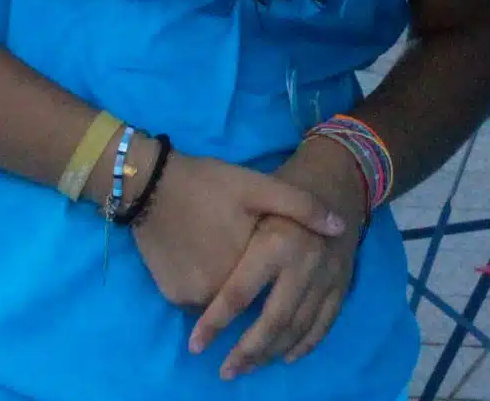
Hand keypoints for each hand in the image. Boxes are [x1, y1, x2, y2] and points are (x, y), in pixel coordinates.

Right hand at [131, 149, 348, 316]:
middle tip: (262, 274)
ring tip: (238, 268)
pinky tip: (211, 265)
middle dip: (261, 305)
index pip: (274, 293)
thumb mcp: (258, 187)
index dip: (288, 291)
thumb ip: (301, 207)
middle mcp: (214, 293)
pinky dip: (208, 290)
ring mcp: (188, 297)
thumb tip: (340, 228)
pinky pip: (199, 300)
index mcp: (243, 267)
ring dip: (233, 297)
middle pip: (247, 305)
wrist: (148, 184)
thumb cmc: (208, 184)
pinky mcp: (170, 295)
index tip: (296, 287)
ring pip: (223, 305)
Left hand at [188, 169, 367, 378]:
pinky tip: (287, 357)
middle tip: (226, 371)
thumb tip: (201, 285)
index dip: (215, 323)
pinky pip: (325, 321)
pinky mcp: (343, 281)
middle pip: (274, 319)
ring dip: (272, 352)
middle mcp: (305, 263)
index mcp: (278, 243)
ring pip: (299, 326)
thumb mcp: (255, 197)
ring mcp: (328, 275)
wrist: (339, 173)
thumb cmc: (285, 184)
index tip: (196, 345)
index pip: (240, 294)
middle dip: (247, 350)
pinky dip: (307, 343)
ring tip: (247, 367)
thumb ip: (231, 240)